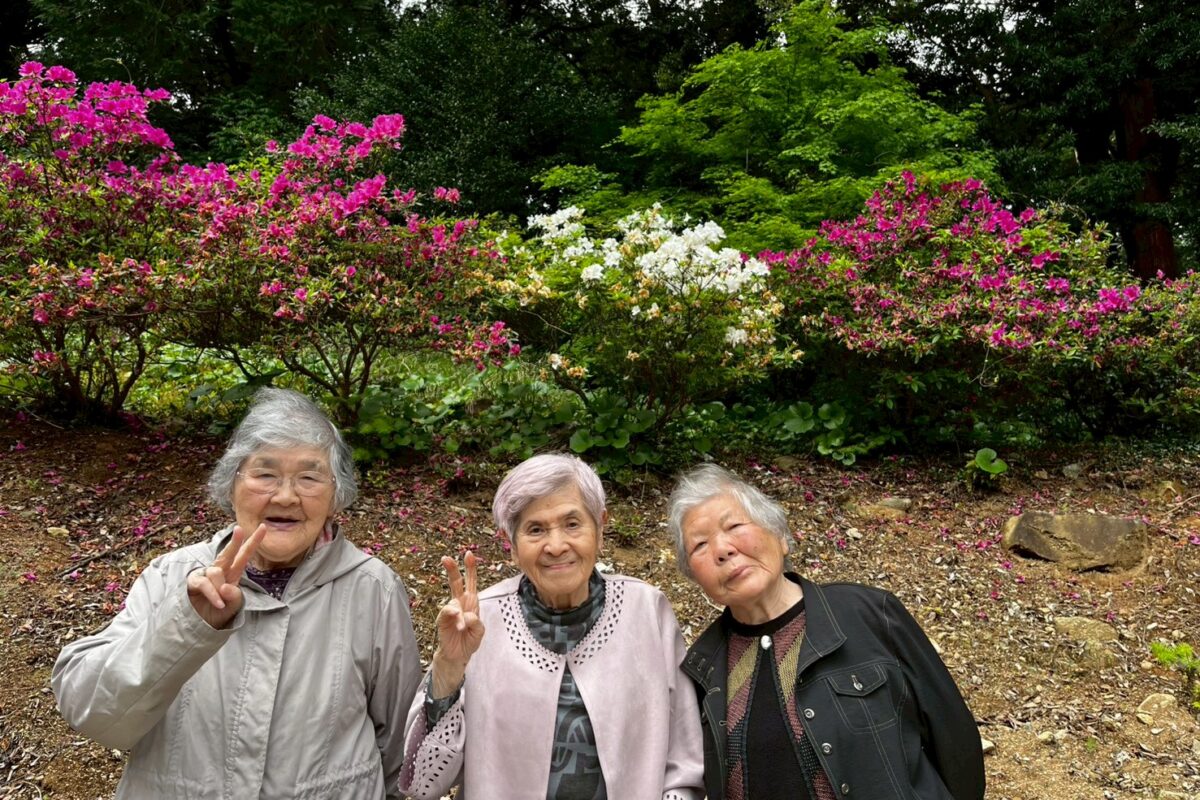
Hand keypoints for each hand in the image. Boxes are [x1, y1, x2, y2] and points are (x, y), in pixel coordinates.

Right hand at [186, 523, 265, 629]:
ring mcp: (207, 574)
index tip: (263, 527)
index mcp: (234, 572)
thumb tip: (225, 587)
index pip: (245, 554)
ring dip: (220, 588)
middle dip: (235, 541)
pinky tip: (219, 603)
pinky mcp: (195, 581)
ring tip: (222, 602)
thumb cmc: (220, 611)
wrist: (203, 623)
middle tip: (239, 529)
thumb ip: (234, 596)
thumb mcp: (233, 605)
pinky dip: (213, 594)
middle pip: (229, 553)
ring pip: (216, 572)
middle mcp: (221, 570)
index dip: (254, 541)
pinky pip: (205, 584)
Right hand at [430, 551, 484, 697]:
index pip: (470, 581)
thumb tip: (465, 615)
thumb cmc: (469, 640)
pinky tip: (458, 626)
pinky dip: (454, 618)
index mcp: (471, 602)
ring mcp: (450, 611)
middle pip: (455, 582)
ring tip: (462, 627)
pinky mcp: (442, 620)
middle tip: (446, 558)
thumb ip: (476, 622)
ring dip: (459, 613)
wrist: (458, 655)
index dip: (470, 568)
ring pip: (453, 601)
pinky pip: (447, 613)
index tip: (468, 554)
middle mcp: (460, 603)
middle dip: (452, 569)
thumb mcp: (480, 631)